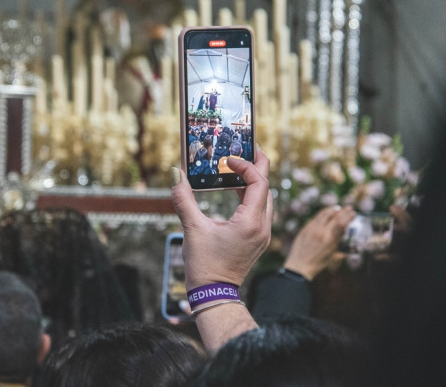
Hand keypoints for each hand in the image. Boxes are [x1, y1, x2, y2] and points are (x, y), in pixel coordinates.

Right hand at [171, 147, 272, 289]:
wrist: (214, 296)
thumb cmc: (205, 266)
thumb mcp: (192, 230)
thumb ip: (184, 199)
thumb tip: (177, 174)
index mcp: (251, 223)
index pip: (259, 182)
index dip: (246, 166)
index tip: (229, 160)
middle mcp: (263, 227)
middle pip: (268, 187)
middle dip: (258, 166)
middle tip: (248, 149)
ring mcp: (263, 234)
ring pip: (266, 199)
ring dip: (255, 182)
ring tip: (239, 168)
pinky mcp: (258, 240)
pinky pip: (261, 210)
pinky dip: (252, 196)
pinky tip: (236, 191)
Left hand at [284, 206, 354, 279]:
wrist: (300, 266)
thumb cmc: (318, 263)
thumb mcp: (333, 256)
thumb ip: (342, 248)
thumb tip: (350, 243)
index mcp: (330, 240)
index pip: (342, 223)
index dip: (348, 216)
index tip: (353, 213)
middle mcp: (321, 232)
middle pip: (334, 216)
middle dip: (343, 211)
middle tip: (349, 208)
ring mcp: (312, 229)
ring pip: (323, 214)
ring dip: (332, 210)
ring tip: (337, 208)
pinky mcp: (305, 229)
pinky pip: (315, 218)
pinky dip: (322, 214)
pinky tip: (326, 213)